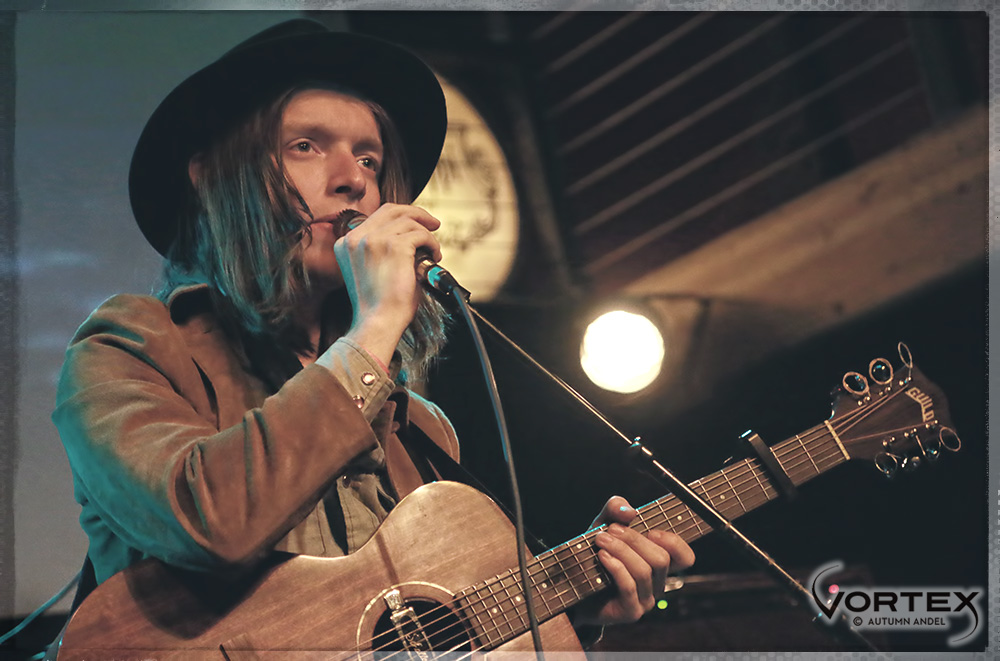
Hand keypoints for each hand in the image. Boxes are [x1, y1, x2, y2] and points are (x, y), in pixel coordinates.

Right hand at [335, 203, 440, 361]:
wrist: (377, 323)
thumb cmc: (378, 306)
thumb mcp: (370, 270)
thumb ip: (380, 250)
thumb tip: (408, 237)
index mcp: (346, 244)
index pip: (376, 216)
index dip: (400, 216)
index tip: (416, 223)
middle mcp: (356, 238)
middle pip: (392, 210)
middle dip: (416, 213)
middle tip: (433, 224)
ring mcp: (374, 240)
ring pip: (409, 222)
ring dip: (426, 234)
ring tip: (433, 253)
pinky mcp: (394, 246)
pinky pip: (420, 235)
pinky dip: (432, 244)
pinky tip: (434, 257)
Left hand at [574, 496, 694, 625]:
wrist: (572, 584)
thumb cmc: (595, 552)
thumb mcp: (604, 524)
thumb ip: (616, 509)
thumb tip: (631, 511)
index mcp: (658, 563)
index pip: (685, 558)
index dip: (674, 543)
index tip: (651, 530)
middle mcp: (657, 583)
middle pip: (661, 560)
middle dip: (634, 540)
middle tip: (611, 529)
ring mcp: (645, 600)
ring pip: (643, 571)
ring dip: (621, 550)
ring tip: (600, 539)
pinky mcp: (630, 612)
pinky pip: (629, 586)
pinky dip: (615, 567)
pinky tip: (601, 556)